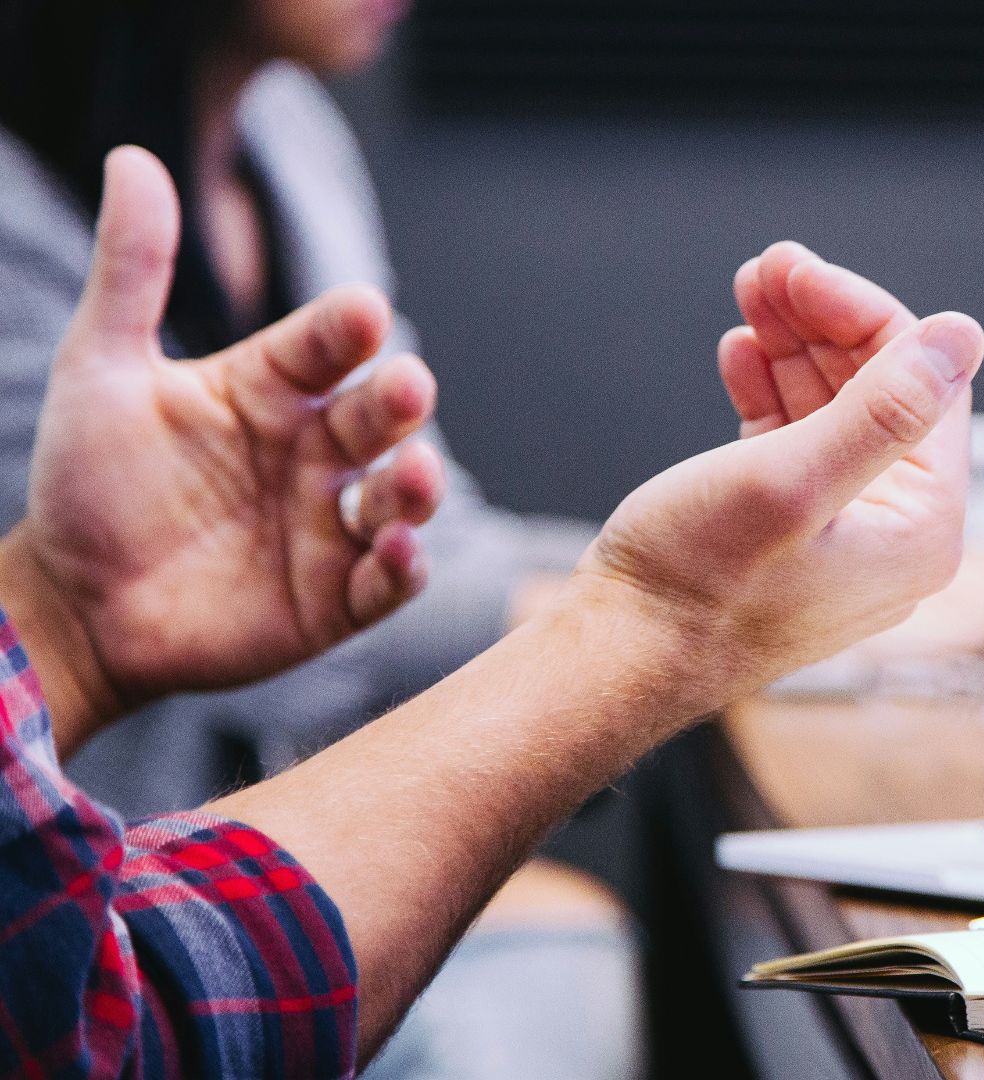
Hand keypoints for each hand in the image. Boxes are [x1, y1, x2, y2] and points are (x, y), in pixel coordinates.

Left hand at [2, 147, 445, 746]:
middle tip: (407, 388)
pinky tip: (398, 551)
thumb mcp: (100, 369)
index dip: (347, 329)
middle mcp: (314, 451)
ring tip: (414, 477)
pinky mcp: (336, 600)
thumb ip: (131, 271)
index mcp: (271, 390)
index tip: (363, 312)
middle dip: (400, 402)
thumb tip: (132, 158)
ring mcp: (330, 526)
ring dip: (418, 486)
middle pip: (378, 417)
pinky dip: (404, 567)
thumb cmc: (88, 484)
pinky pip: (386, 581)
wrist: (71, 606)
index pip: (326, 346)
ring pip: (399, 497)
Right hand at [571, 246, 983, 712]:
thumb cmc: (697, 585)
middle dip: (824, 322)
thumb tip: (964, 336)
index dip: (862, 314)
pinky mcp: (790, 534)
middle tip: (767, 267)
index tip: (797, 270)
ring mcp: (843, 535)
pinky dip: (772, 392)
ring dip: (794, 347)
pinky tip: (741, 354)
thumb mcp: (792, 480)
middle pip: (882, 392)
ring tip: (749, 294)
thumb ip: (884, 409)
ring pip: (835, 410)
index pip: (924, 386)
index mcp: (922, 528)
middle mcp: (896, 535)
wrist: (617, 658)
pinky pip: (798, 443)